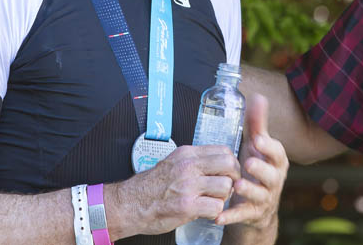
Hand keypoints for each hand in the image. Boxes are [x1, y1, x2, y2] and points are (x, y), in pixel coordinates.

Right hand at [107, 144, 239, 238]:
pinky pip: (216, 207)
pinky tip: (206, 212)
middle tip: (228, 187)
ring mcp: (188, 186)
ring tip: (213, 201)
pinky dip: (215, 212)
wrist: (129, 204)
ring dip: (223, 197)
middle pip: (229, 165)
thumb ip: (193, 161)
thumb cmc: (149, 187)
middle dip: (233, 178)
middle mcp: (188, 167)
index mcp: (186, 154)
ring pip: (225, 187)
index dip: (231, 163)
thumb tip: (215, 162)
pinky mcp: (187, 206)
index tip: (229, 172)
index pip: (222, 151)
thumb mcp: (172, 163)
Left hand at [216, 93, 288, 229]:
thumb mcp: (258, 147)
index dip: (269, 147)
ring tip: (237, 185)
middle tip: (249, 163)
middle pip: (272, 176)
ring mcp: (263, 198)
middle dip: (262, 170)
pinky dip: (231, 215)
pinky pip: (242, 215)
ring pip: (259, 195)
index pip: (277, 153)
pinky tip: (219, 215)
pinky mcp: (251, 214)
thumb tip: (258, 97)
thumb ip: (257, 124)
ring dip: (249, 191)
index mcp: (276, 162)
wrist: (258, 206)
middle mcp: (273, 181)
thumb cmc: (257, 169)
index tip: (258, 140)